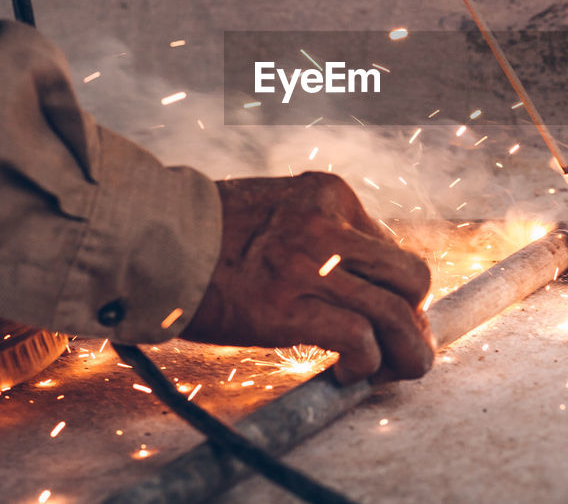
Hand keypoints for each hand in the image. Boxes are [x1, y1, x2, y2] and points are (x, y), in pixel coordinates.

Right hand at [182, 172, 434, 384]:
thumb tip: (371, 286)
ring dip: (408, 351)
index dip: (401, 290)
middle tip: (405, 345)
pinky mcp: (286, 308)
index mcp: (329, 194)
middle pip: (409, 277)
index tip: (397, 316)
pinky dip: (365, 364)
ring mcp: (308, 265)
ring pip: (396, 312)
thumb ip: (326, 234)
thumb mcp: (281, 210)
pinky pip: (357, 339)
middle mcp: (327, 224)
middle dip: (416, 318)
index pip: (393, 246)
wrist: (150, 240)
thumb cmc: (211, 233)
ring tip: (396, 371)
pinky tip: (348, 373)